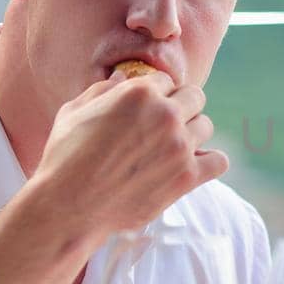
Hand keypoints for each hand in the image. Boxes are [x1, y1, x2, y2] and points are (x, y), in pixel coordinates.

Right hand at [32, 66, 228, 237]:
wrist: (68, 207)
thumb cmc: (64, 157)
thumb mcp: (73, 112)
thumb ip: (102, 90)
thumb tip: (123, 77)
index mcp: (139, 91)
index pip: (166, 80)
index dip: (155, 95)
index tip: (145, 111)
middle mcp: (165, 114)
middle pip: (194, 97)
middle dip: (180, 108)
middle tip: (162, 128)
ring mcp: (179, 145)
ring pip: (206, 126)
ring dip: (193, 134)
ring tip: (172, 149)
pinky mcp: (187, 176)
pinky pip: (219, 161)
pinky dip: (209, 163)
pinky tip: (192, 167)